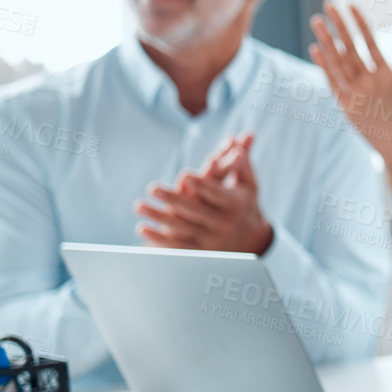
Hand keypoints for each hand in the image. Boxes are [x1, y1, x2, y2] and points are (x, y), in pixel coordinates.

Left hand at [135, 134, 273, 253]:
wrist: (253, 242)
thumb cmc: (245, 205)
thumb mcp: (247, 184)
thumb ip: (242, 162)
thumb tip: (242, 138)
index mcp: (234, 205)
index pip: (216, 194)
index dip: (201, 185)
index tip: (185, 175)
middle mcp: (223, 223)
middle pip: (195, 211)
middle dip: (173, 200)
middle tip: (152, 187)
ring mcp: (211, 240)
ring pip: (182, 229)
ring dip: (159, 217)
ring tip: (139, 205)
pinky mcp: (201, 252)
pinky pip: (177, 247)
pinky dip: (159, 239)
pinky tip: (142, 229)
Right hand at [309, 1, 391, 169]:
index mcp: (386, 75)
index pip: (369, 42)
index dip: (360, 24)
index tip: (351, 5)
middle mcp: (368, 81)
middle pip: (350, 48)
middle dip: (339, 27)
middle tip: (328, 5)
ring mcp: (357, 93)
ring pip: (339, 62)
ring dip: (328, 43)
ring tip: (318, 23)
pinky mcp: (348, 107)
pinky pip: (334, 84)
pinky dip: (325, 68)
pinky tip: (317, 50)